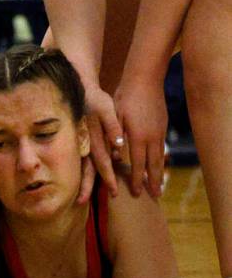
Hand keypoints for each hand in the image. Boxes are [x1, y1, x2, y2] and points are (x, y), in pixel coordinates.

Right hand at [78, 87, 122, 203]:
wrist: (81, 90)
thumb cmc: (95, 99)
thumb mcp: (106, 108)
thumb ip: (112, 125)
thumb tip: (118, 144)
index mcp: (92, 139)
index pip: (102, 163)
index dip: (108, 177)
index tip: (114, 191)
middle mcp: (85, 144)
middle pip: (86, 169)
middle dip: (85, 186)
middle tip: (83, 202)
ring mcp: (81, 144)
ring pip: (83, 166)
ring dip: (83, 181)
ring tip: (82, 196)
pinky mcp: (82, 142)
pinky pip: (85, 160)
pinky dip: (86, 171)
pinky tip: (89, 178)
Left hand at [115, 78, 167, 197]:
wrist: (144, 80)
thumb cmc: (124, 97)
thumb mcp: (115, 115)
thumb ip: (115, 135)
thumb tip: (116, 154)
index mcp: (138, 136)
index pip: (137, 164)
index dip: (136, 179)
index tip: (136, 193)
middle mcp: (152, 137)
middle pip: (153, 165)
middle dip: (153, 182)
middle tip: (154, 197)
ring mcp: (159, 131)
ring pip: (160, 157)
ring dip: (160, 173)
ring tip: (160, 186)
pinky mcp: (162, 126)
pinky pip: (162, 148)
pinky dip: (161, 160)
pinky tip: (159, 166)